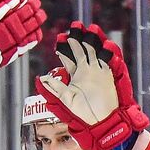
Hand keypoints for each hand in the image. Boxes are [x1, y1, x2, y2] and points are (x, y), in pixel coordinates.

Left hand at [36, 22, 148, 149]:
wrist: (102, 121)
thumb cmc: (83, 113)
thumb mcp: (65, 100)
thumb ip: (53, 88)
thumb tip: (40, 77)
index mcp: (75, 75)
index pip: (68, 57)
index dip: (64, 48)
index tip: (60, 39)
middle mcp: (86, 70)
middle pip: (81, 50)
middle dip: (77, 39)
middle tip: (73, 28)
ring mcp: (98, 70)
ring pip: (94, 51)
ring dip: (91, 40)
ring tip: (87, 29)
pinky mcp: (108, 73)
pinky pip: (107, 59)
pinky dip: (106, 51)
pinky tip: (102, 43)